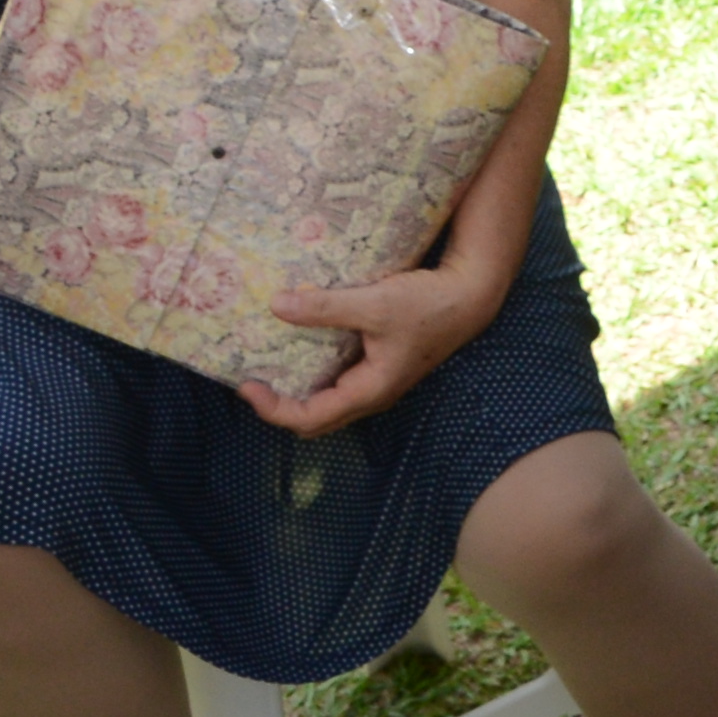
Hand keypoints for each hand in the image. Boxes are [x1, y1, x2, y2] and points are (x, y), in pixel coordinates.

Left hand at [246, 242, 513, 437]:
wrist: (471, 296)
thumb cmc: (428, 304)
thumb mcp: (375, 303)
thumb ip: (326, 307)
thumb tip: (276, 305)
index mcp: (369, 390)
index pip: (309, 418)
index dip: (272, 408)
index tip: (246, 385)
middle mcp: (372, 393)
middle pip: (316, 420)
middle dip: (280, 406)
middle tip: (253, 381)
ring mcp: (378, 381)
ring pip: (328, 403)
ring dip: (298, 392)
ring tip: (271, 368)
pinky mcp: (381, 365)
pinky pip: (339, 383)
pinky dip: (315, 376)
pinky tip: (304, 349)